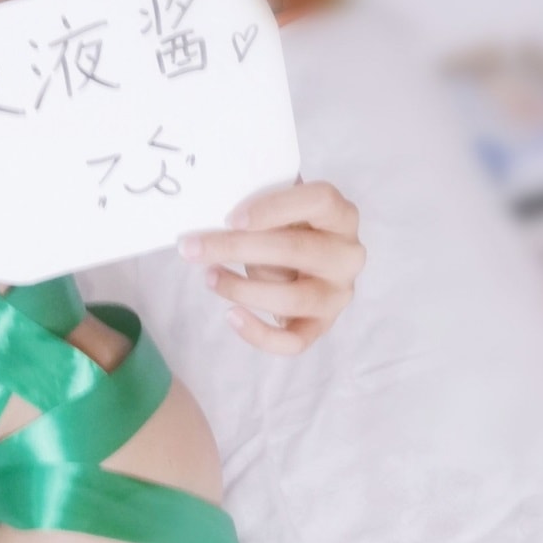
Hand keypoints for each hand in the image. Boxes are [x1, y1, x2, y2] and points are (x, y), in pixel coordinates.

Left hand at [178, 181, 365, 354]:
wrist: (301, 267)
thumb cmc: (286, 231)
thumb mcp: (278, 212)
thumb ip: (259, 209)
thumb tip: (210, 216)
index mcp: (341, 216)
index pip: (319, 201)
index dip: (274, 208)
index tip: (230, 218)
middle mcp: (347, 256)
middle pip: (296, 250)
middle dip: (238, 249)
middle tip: (194, 249)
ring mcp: (337, 295)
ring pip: (292, 298)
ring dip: (242, 288)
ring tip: (209, 277)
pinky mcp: (321, 326)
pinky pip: (293, 341)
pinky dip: (259, 334)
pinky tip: (231, 316)